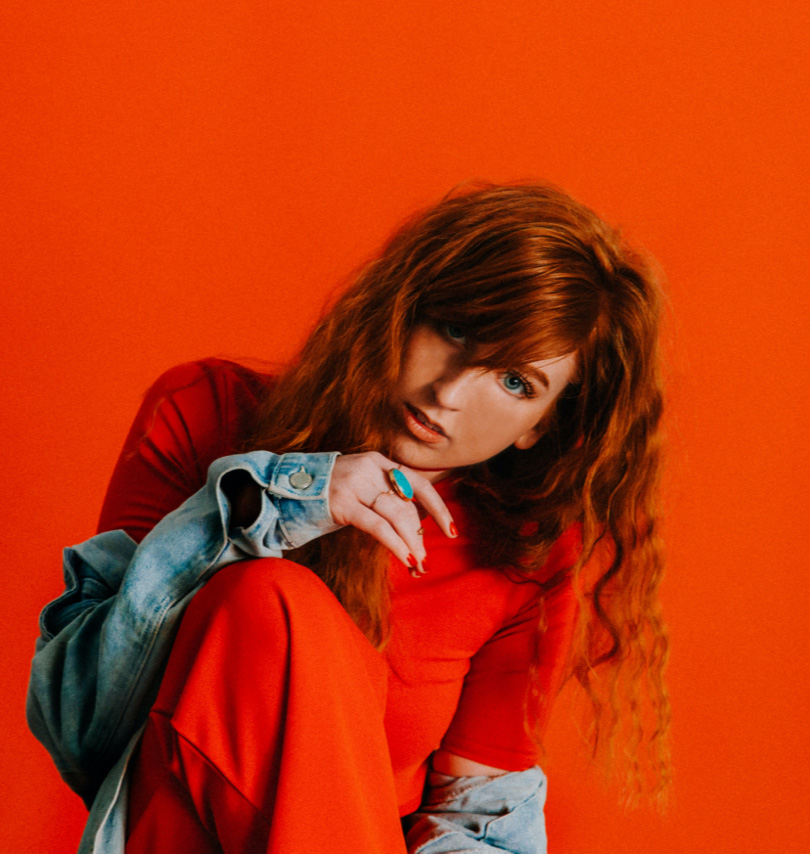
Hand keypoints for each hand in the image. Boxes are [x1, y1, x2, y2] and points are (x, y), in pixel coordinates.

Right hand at [328, 452, 456, 574]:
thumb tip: (419, 523)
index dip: (438, 508)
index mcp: (378, 461)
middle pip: (407, 505)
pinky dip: (396, 544)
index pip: (419, 483)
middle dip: (419, 535)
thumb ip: (386, 496)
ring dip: (411, 543)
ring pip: (397, 516)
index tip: (451, 530)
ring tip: (418, 564)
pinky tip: (406, 558)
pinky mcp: (343, 503)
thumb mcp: (360, 486)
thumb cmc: (327, 494)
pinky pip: (378, 527)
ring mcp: (355, 484)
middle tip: (425, 559)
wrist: (284, 489)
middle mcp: (369, 468)